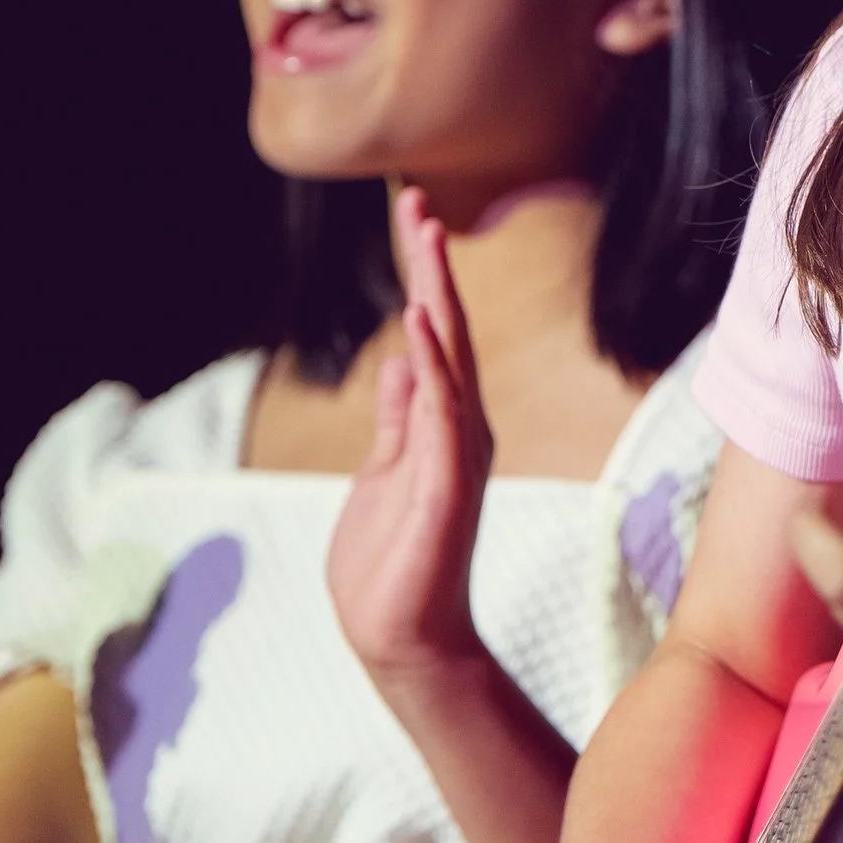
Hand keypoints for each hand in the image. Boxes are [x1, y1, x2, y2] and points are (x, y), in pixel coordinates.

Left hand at [324, 188, 493, 682]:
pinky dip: (435, 369)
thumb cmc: (390, 563)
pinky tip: (421, 326)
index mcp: (440, 425)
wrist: (402, 638)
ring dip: (436, 299)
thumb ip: (398, 421)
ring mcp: (456, 456)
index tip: (411, 215)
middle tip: (415, 203)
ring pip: (449, 361)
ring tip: (424, 240)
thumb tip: (400, 364)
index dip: (420, 275)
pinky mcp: (446, 487)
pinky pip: (441, 416)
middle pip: (445, 333)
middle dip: (429, 267)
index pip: (431, 336)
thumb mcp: (383, 475)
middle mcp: (458, 431)